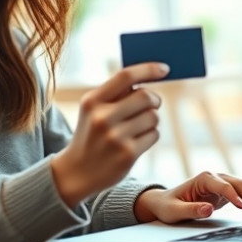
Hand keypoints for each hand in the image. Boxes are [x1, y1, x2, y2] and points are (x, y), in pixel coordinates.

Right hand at [51, 63, 167, 207]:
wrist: (77, 171)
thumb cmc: (91, 134)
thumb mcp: (92, 110)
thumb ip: (114, 93)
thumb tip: (147, 78)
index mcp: (92, 101)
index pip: (125, 76)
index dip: (148, 69)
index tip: (165, 69)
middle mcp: (102, 118)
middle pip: (146, 96)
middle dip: (154, 100)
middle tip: (151, 104)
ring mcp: (115, 137)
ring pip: (153, 117)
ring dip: (151, 120)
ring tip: (137, 127)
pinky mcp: (128, 154)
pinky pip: (154, 134)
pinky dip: (150, 135)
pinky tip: (136, 141)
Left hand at [133, 171, 241, 224]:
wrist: (166, 201)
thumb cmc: (168, 206)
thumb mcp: (174, 211)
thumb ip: (190, 210)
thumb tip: (208, 209)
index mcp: (204, 178)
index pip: (224, 185)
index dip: (235, 196)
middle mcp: (218, 177)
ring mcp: (226, 183)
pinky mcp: (231, 191)